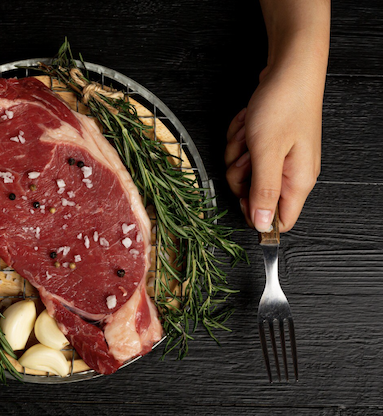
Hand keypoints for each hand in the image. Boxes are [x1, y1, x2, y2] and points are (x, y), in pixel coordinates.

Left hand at [224, 63, 322, 232]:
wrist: (289, 69)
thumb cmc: (282, 105)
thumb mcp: (266, 152)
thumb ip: (263, 191)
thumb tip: (262, 225)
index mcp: (298, 181)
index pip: (280, 221)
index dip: (256, 214)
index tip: (244, 194)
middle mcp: (292, 172)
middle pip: (253, 194)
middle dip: (241, 172)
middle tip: (249, 151)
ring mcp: (280, 156)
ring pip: (244, 170)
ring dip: (239, 149)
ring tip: (251, 131)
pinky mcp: (270, 142)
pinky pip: (243, 150)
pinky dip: (241, 135)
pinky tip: (250, 121)